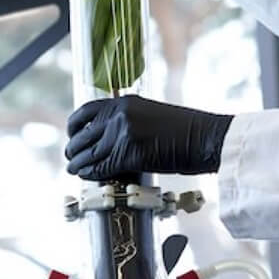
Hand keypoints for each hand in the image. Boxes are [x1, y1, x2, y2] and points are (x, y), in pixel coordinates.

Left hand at [64, 95, 233, 180]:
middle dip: (74, 148)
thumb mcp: (151, 115)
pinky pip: (101, 167)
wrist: (206, 137)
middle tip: (72, 158)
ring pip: (88, 153)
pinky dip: (92, 173)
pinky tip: (89, 177)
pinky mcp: (129, 153)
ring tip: (75, 170)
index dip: (74, 125)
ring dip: (79, 164)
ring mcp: (124, 133)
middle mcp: (120, 114)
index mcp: (125, 102)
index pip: (87, 111)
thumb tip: (108, 137)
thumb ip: (128, 121)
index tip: (73, 135)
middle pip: (84, 134)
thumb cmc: (185, 129)